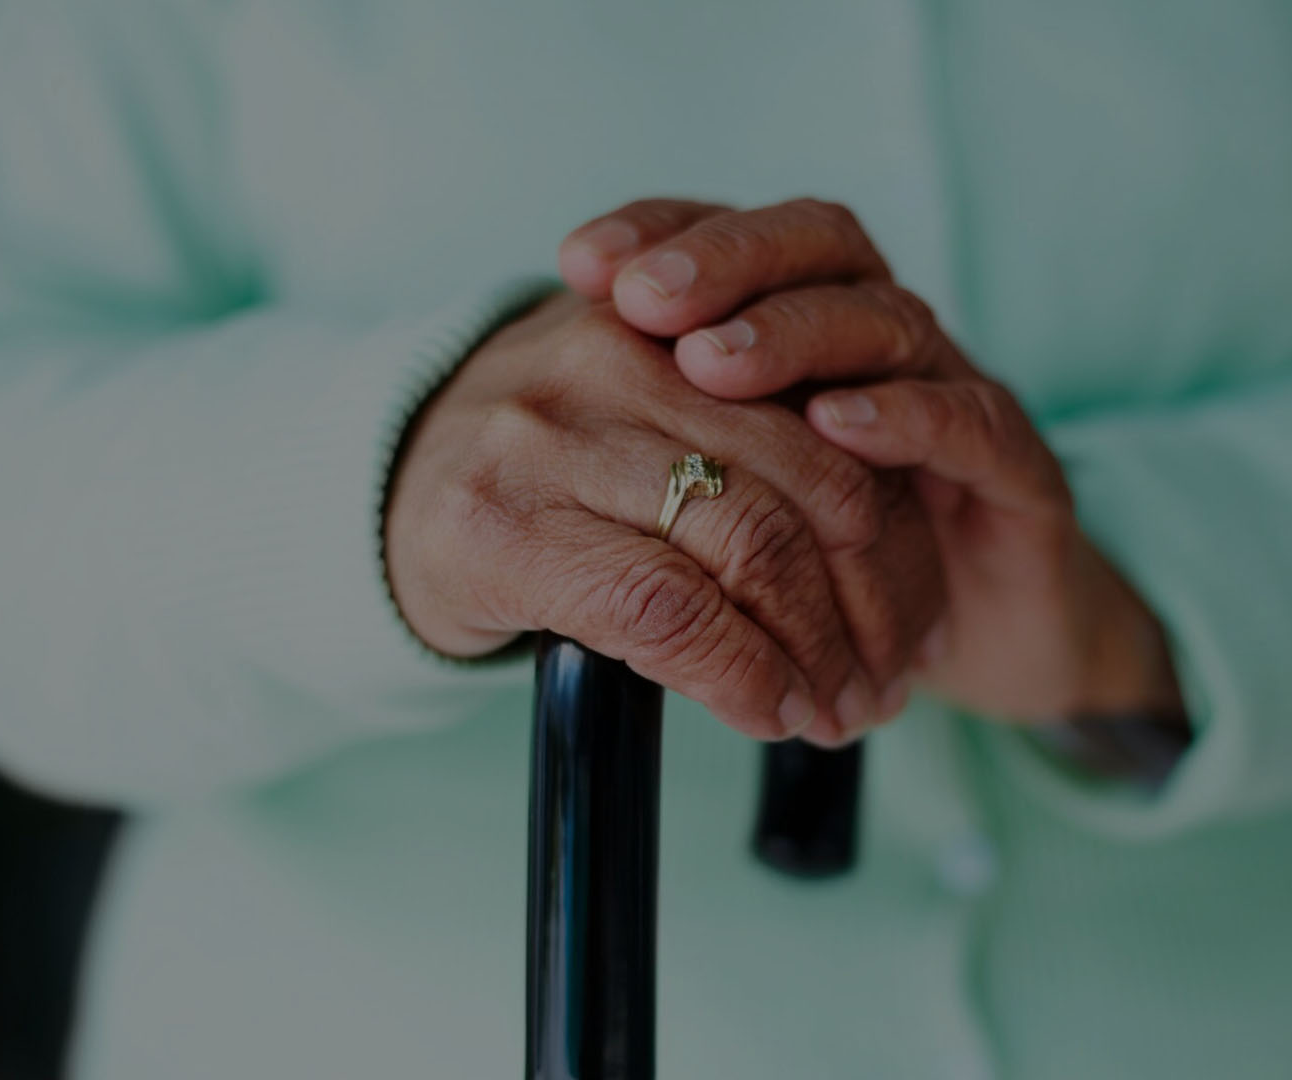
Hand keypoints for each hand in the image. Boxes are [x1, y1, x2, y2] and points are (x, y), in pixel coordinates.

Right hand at [385, 290, 942, 744]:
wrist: (369, 497)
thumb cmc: (539, 472)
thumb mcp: (645, 418)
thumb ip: (751, 444)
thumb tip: (888, 550)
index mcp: (672, 322)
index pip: (837, 421)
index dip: (903, 530)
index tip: (923, 615)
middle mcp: (617, 359)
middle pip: (817, 484)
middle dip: (880, 603)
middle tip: (893, 682)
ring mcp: (554, 439)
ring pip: (755, 547)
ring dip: (823, 654)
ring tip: (843, 711)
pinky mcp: (504, 528)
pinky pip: (669, 609)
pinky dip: (743, 675)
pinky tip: (770, 710)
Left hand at [559, 199, 1181, 719]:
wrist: (989, 645)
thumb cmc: (838, 578)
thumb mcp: (731, 517)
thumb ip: (663, 466)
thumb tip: (532, 439)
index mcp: (814, 335)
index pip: (743, 240)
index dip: (667, 233)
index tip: (581, 262)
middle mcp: (884, 343)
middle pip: (819, 250)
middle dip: (728, 262)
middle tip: (645, 299)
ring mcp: (956, 393)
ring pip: (887, 319)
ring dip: (797, 333)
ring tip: (715, 364)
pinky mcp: (1017, 468)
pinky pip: (970, 421)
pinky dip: (907, 415)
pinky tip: (838, 423)